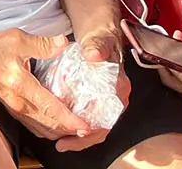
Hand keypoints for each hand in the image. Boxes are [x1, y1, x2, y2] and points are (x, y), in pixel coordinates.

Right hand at [0, 29, 87, 142]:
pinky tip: (57, 124)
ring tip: (76, 129)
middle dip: (70, 130)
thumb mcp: (17, 40)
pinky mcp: (12, 109)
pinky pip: (33, 126)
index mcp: (21, 85)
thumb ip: (42, 44)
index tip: (85, 125)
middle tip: (88, 129)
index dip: (70, 119)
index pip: (50, 107)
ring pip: (41, 129)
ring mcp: (14, 109)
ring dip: (60, 132)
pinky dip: (48, 129)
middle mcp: (18, 103)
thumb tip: (63, 43)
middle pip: (49, 125)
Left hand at [52, 34, 128, 153]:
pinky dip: (77, 126)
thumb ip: (97, 47)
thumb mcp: (99, 40)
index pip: (110, 114)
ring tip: (61, 142)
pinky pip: (89, 118)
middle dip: (84, 138)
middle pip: (102, 126)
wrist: (101, 37)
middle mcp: (115, 98)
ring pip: (96, 126)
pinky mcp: (95, 101)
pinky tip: (62, 129)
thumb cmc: (102, 40)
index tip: (80, 132)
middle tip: (64, 143)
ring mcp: (106, 101)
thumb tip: (93, 55)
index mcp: (119, 86)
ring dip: (79, 136)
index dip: (95, 127)